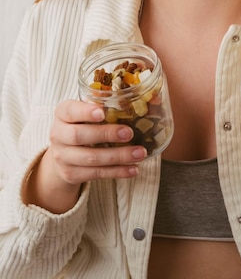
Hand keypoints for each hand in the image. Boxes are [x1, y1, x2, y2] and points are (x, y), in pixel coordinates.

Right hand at [22, 100, 146, 212]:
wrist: (64, 153)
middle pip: (79, 135)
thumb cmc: (83, 125)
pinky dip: (117, 172)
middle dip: (106, 134)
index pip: (69, 110)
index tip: (103, 113)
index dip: (85, 112)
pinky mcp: (70, 174)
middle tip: (129, 133)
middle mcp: (57, 134)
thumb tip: (144, 103)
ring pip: (90, 158)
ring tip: (140, 153)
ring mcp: (62, 157)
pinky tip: (133, 169)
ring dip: (118, 156)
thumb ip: (105, 105)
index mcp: (62, 113)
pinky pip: (96, 174)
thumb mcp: (87, 112)